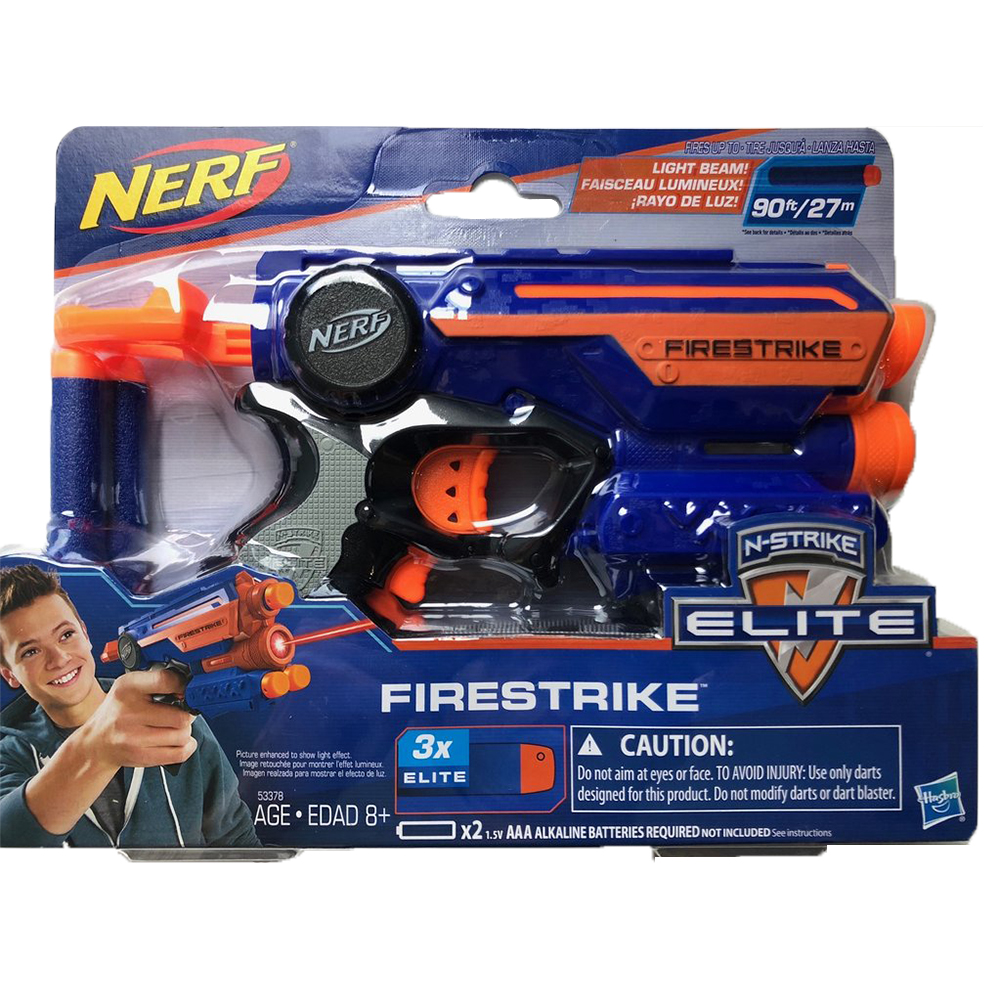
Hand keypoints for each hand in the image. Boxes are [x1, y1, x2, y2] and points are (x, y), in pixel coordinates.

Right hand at [79, 670, 197, 768]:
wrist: (95, 743)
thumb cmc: (117, 712)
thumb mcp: (129, 686)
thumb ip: (157, 680)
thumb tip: (188, 685)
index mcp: (127, 688)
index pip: (167, 681)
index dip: (184, 687)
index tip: (186, 691)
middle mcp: (129, 713)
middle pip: (181, 716)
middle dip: (186, 714)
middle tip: (180, 713)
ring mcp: (133, 737)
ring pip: (182, 735)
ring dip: (184, 732)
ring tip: (174, 727)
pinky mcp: (139, 756)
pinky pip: (178, 753)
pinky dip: (185, 747)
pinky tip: (177, 741)